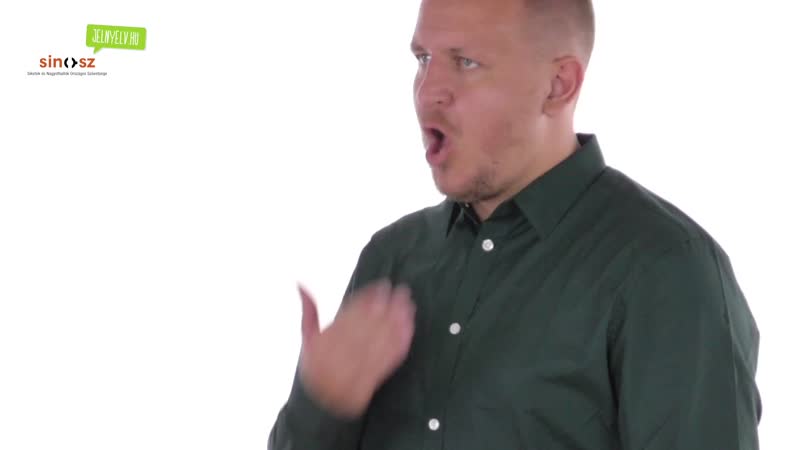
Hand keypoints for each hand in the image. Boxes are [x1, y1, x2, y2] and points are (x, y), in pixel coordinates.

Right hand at [297, 279, 415, 418]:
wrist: (326, 400)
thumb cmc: (316, 366)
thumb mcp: (308, 338)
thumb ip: (309, 310)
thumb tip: (300, 284)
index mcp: (332, 336)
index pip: (355, 310)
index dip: (371, 296)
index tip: (382, 285)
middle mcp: (348, 347)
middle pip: (374, 320)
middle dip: (390, 304)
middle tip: (402, 290)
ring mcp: (365, 360)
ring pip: (385, 334)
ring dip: (399, 318)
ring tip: (409, 305)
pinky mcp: (379, 371)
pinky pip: (392, 354)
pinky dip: (402, 339)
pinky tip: (409, 327)